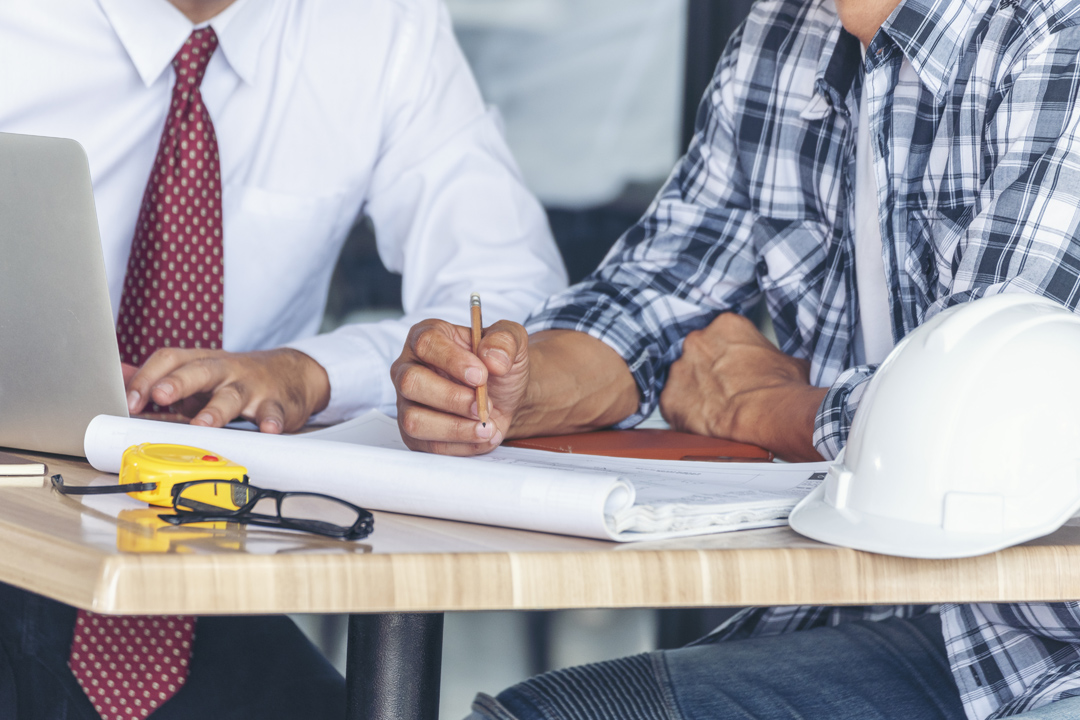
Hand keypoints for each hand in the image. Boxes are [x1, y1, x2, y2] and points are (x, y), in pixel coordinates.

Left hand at [125, 348, 330, 432]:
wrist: (292, 374)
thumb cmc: (236, 378)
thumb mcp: (199, 372)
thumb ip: (159, 378)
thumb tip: (116, 374)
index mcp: (202, 362)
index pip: (170, 359)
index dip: (147, 377)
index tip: (129, 401)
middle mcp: (225, 370)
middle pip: (200, 370)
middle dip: (178, 382)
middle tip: (159, 396)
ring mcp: (252, 387)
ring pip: (233, 395)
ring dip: (217, 410)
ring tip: (203, 424)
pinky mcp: (276, 403)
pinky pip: (273, 412)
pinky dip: (271, 420)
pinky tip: (267, 429)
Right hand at [392, 318, 529, 454]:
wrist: (504, 396)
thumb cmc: (498, 365)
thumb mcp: (512, 341)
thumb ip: (505, 340)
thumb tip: (493, 358)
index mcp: (427, 336)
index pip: (426, 343)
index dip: (452, 360)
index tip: (481, 376)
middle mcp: (409, 368)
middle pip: (411, 383)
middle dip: (452, 398)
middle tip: (483, 405)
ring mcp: (407, 402)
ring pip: (414, 420)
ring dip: (455, 428)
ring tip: (487, 426)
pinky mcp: (414, 433)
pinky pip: (428, 445)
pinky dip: (460, 445)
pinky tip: (482, 436)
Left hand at [659, 313, 826, 460]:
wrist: (771, 415)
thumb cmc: (782, 390)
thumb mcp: (789, 361)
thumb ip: (772, 356)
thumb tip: (778, 366)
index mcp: (726, 326)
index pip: (720, 337)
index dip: (728, 357)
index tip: (734, 370)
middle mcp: (697, 342)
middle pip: (697, 355)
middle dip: (708, 372)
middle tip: (725, 390)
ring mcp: (680, 369)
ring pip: (683, 380)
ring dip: (695, 392)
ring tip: (716, 409)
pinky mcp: (670, 399)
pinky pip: (673, 406)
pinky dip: (685, 415)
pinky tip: (704, 422)